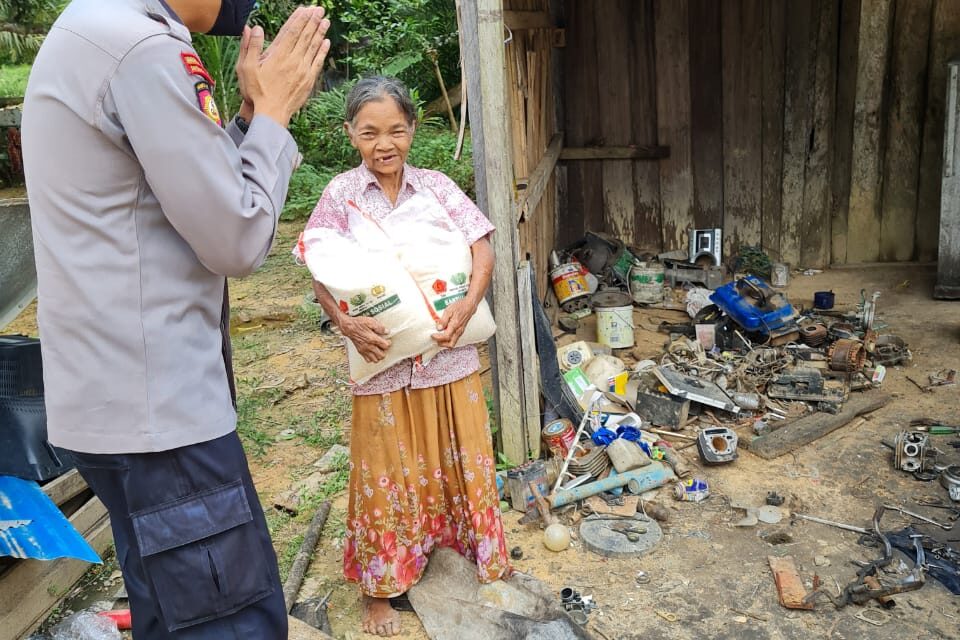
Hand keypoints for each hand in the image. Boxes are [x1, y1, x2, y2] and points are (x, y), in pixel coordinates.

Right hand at [236, 7, 331, 126]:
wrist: (271, 114)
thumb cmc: (256, 92)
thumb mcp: (246, 68)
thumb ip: (250, 46)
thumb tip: (254, 28)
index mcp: (278, 55)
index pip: (291, 32)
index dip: (299, 19)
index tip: (306, 9)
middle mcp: (292, 61)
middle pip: (305, 36)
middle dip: (312, 21)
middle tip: (319, 9)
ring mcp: (302, 71)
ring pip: (313, 47)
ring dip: (320, 32)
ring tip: (326, 21)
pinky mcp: (308, 81)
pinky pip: (317, 62)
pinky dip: (322, 51)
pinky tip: (326, 42)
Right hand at [339, 315, 390, 362]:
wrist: (348, 327)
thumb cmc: (358, 324)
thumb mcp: (370, 321)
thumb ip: (379, 327)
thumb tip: (386, 331)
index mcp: (372, 338)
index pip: (386, 346)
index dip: (388, 343)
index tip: (387, 340)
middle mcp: (368, 346)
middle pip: (382, 355)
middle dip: (385, 351)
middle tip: (383, 346)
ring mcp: (364, 350)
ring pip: (375, 360)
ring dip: (379, 356)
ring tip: (379, 350)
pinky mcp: (360, 351)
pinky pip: (368, 360)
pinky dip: (372, 358)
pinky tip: (372, 352)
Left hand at [432, 299, 477, 347]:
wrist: (469, 305)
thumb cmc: (460, 306)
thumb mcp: (449, 310)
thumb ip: (443, 320)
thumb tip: (438, 328)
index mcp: (455, 325)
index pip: (446, 337)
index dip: (438, 338)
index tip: (432, 335)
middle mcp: (458, 330)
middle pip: (450, 344)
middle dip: (442, 344)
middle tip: (435, 339)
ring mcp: (460, 332)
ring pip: (453, 343)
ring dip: (445, 343)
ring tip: (438, 337)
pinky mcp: (461, 331)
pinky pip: (454, 339)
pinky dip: (448, 340)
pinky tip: (444, 334)